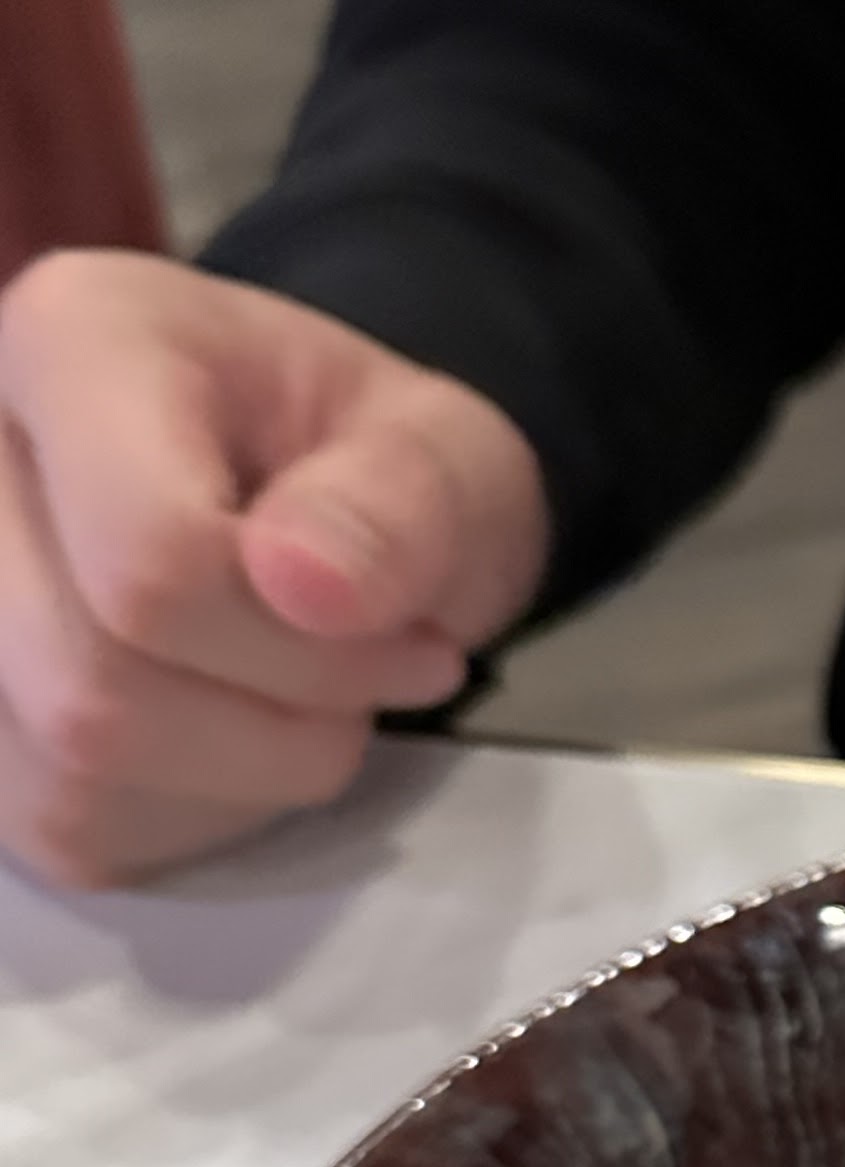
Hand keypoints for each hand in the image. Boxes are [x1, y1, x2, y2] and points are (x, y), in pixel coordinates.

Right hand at [0, 248, 548, 888]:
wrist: (315, 508)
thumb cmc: (372, 466)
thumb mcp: (448, 454)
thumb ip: (403, 502)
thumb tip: (310, 584)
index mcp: (74, 343)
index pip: (150, 558)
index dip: (306, 644)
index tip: (412, 633)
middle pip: (96, 687)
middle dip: (285, 715)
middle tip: (383, 671)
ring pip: (77, 774)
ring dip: (248, 768)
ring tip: (312, 688)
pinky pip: (77, 824)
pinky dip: (196, 808)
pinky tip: (238, 728)